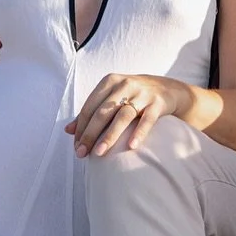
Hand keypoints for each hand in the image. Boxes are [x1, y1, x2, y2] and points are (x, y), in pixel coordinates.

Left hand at [66, 73, 191, 157]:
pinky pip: (147, 120)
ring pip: (123, 116)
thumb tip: (68, 130)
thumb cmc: (132, 95)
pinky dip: (139, 132)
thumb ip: (91, 112)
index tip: (76, 147)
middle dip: (90, 134)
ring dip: (110, 136)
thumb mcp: (112, 98)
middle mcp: (125, 85)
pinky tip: (131, 146)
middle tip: (82, 154)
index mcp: (110, 82)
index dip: (81, 128)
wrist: (167, 88)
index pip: (89, 107)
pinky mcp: (158, 103)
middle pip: (103, 112)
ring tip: (99, 153)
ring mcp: (143, 94)